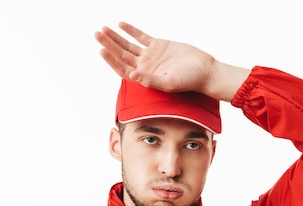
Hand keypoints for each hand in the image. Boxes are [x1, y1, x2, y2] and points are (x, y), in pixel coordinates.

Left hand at [94, 22, 249, 101]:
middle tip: (97, 34)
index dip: (111, 59)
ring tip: (104, 29)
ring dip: (116, 37)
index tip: (101, 49)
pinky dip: (131, 31)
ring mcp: (151, 56)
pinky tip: (121, 25)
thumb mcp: (169, 83)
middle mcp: (144, 67)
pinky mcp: (159, 45)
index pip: (122, 68)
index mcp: (144, 78)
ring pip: (128, 45)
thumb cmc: (188, 81)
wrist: (204, 71)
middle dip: (109, 44)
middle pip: (122, 55)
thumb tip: (133, 75)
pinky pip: (141, 37)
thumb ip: (151, 80)